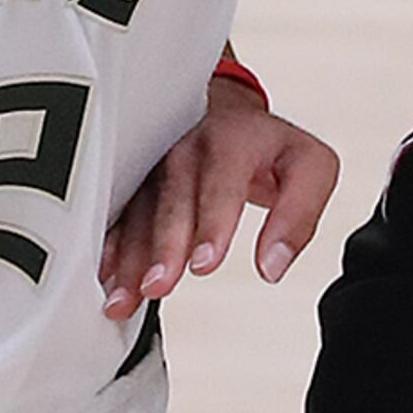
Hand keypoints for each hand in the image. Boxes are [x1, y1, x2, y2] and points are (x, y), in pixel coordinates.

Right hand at [99, 72, 340, 315]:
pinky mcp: (135, 177)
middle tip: (159, 285)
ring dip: (129, 255)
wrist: (227, 115)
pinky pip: (116, 212)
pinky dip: (108, 247)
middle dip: (163, 244)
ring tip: (125, 297)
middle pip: (171, 195)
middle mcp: (188, 145)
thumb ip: (299, 216)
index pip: (222, 178)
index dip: (212, 220)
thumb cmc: (267, 148)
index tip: (204, 264)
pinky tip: (105, 277)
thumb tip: (273, 265)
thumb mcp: (308, 168)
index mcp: (234, 138)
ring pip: (138, 207)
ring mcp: (155, 160)